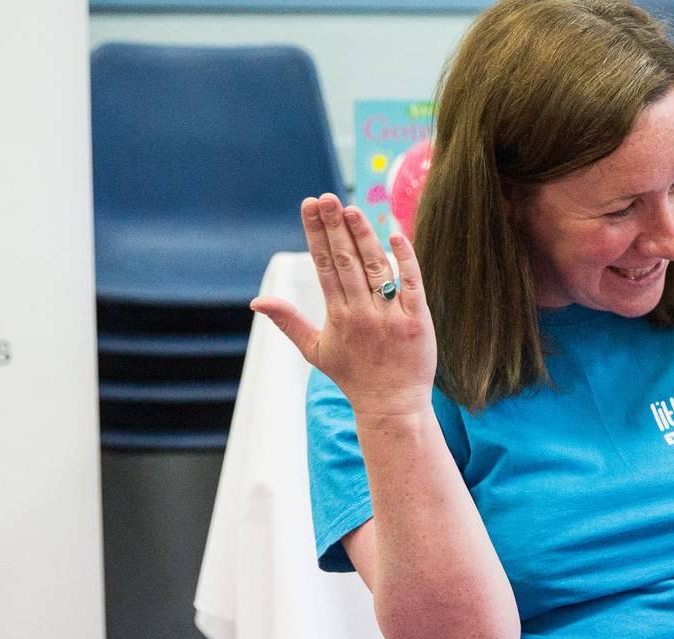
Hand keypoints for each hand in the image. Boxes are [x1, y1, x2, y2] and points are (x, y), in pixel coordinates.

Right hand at [251, 193, 438, 421]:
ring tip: (352, 210)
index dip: (316, 234)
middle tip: (327, 197)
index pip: (324, 266)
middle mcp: (361, 314)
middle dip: (335, 227)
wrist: (392, 405)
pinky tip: (396, 235)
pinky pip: (411, 284)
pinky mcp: (418, 321)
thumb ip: (288, 322)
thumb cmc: (353, 377)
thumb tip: (255, 302)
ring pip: (375, 269)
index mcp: (337, 316)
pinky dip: (405, 260)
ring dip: (364, 237)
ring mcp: (390, 317)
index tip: (310, 206)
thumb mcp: (315, 351)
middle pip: (346, 262)